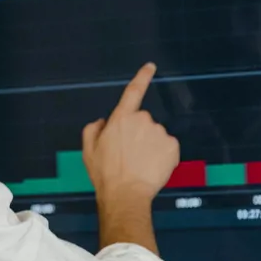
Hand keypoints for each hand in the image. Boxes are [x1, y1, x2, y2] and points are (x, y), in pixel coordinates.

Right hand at [82, 63, 179, 204]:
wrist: (126, 194)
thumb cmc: (105, 174)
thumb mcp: (88, 150)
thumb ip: (93, 130)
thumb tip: (103, 122)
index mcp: (121, 118)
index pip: (133, 92)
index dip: (142, 77)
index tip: (151, 67)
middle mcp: (143, 120)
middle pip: (143, 122)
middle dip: (138, 135)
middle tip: (128, 156)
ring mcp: (160, 133)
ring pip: (156, 136)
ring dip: (150, 147)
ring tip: (140, 165)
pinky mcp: (173, 147)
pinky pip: (168, 148)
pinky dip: (162, 157)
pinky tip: (152, 168)